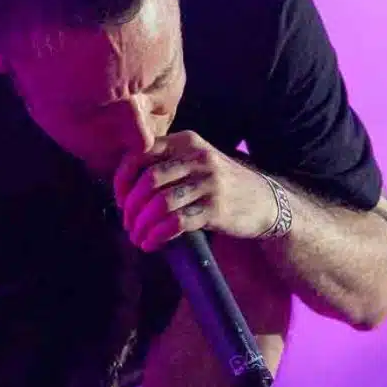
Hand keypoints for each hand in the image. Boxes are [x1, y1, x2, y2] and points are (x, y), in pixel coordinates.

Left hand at [112, 132, 277, 252]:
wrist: (266, 201)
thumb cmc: (221, 184)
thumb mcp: (196, 161)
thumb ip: (166, 164)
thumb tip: (125, 188)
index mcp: (186, 141)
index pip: (140, 153)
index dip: (123, 180)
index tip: (120, 201)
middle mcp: (197, 158)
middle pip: (148, 180)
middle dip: (131, 207)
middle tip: (128, 224)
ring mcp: (209, 183)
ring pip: (160, 203)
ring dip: (142, 225)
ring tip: (137, 237)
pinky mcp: (216, 209)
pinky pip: (176, 223)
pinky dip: (157, 236)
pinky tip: (151, 244)